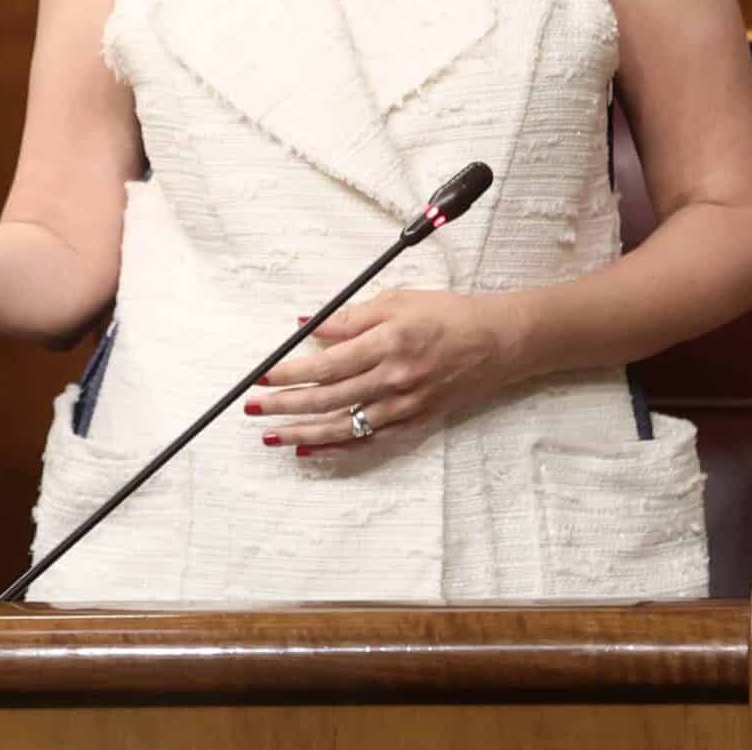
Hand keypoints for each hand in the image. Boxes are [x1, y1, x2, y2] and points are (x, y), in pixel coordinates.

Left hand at [244, 290, 526, 453]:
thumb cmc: (445, 314)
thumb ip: (348, 317)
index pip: (328, 364)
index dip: (291, 372)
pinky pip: (371, 441)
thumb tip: (304, 324)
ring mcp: (406, 405)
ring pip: (346, 425)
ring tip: (271, 435)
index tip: (262, 377)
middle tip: (253, 408)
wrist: (499, 342)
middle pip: (330, 398)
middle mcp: (395, 379)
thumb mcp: (396, 301)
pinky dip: (339, 447)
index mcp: (388, 343)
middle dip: (286, 405)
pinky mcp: (416, 421)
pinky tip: (311, 449)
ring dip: (304, 432)